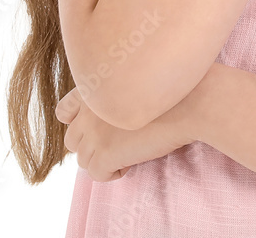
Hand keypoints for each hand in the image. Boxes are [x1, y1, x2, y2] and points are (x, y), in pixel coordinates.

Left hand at [55, 85, 199, 182]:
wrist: (192, 101)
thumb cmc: (174, 90)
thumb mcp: (137, 81)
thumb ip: (114, 94)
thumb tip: (110, 120)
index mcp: (96, 87)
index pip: (64, 110)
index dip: (75, 122)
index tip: (95, 128)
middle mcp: (89, 108)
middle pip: (72, 140)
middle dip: (92, 145)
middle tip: (119, 143)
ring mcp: (94, 131)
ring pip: (84, 159)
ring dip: (104, 159)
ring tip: (130, 151)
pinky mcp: (104, 153)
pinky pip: (97, 174)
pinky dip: (113, 172)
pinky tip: (132, 161)